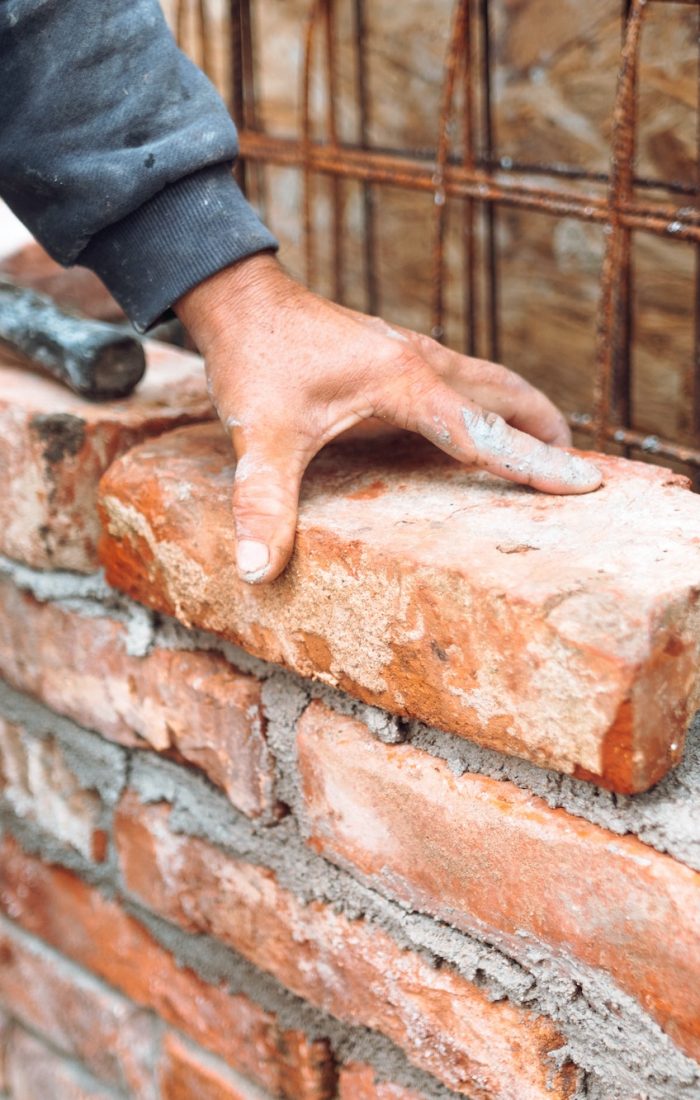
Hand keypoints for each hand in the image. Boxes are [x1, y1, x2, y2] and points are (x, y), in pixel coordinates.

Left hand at [175, 253, 600, 584]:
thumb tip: (256, 570)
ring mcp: (410, 352)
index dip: (532, 461)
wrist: (239, 297)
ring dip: (521, 412)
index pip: (485, 429)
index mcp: (404, 380)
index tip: (583, 482)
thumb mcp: (258, 436)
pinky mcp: (394, 353)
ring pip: (486, 382)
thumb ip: (262, 502)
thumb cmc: (255, 359)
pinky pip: (460, 381)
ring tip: (544, 447)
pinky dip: (487, 403)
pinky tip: (473, 425)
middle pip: (504, 396)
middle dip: (544, 431)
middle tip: (575, 472)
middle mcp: (419, 361)